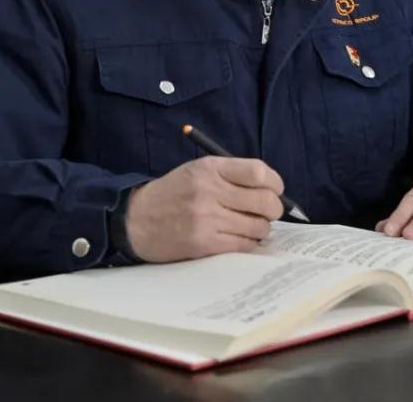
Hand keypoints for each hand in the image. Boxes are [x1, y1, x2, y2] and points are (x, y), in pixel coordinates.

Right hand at [124, 156, 284, 262]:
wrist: (136, 219)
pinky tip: (240, 238)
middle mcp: (209, 190)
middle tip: (268, 212)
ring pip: (258, 226)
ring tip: (251, 226)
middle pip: (264, 200)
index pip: (258, 171)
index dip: (275, 183)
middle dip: (274, 209)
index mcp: (209, 168)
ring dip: (261, 228)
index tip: (276, 190)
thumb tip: (272, 190)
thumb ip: (232, 176)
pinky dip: (249, 242)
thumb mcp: (198, 171)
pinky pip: (244, 244)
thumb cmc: (173, 194)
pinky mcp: (204, 243)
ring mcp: (206, 218)